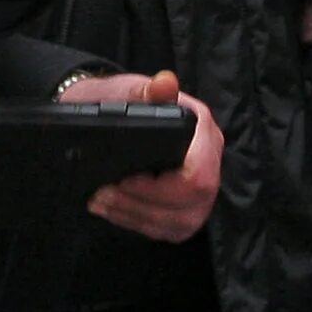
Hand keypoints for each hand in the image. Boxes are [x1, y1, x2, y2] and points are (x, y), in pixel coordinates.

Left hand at [56, 70, 223, 242]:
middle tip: (103, 195)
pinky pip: (170, 229)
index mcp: (203, 131)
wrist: (112, 113)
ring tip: (101, 203)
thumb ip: (145, 91)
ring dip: (135, 216)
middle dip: (143, 204)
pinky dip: (138, 224)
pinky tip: (115, 212)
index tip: (125, 181)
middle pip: (191, 201)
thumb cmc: (122, 101)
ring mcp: (202, 189)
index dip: (162, 187)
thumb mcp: (126, 91)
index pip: (199, 174)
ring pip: (179, 221)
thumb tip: (165, 83)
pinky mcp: (187, 209)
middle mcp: (210, 161)